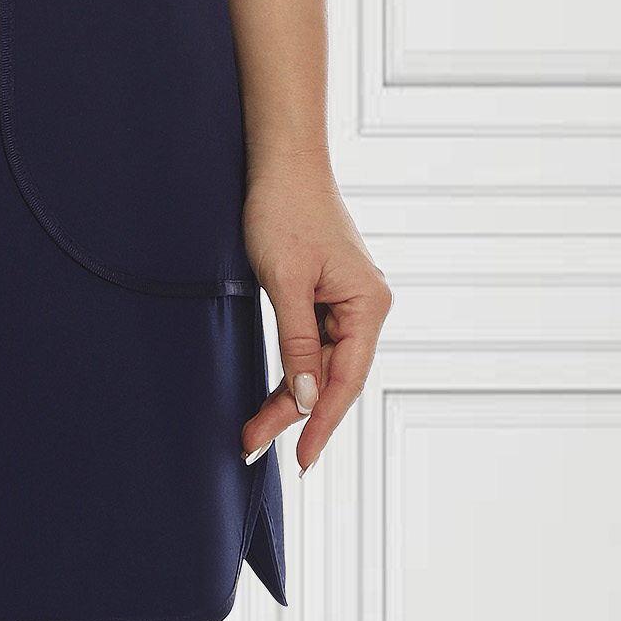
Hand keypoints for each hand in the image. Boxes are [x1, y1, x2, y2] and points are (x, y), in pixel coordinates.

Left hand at [239, 155, 391, 472]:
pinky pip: (312, 341)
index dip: (320, 422)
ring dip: (289, 394)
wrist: (281, 159)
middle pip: (331, 375)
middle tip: (253, 443)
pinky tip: (274, 392)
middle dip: (293, 412)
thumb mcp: (285, 281)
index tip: (302, 461)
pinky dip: (291, 365)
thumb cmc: (284, 208)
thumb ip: (296, 342)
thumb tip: (304, 398)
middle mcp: (365, 306)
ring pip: (319, 362)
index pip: (345, 380)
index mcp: (367, 304)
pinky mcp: (326, 292)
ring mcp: (347, 300)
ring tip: (255, 428)